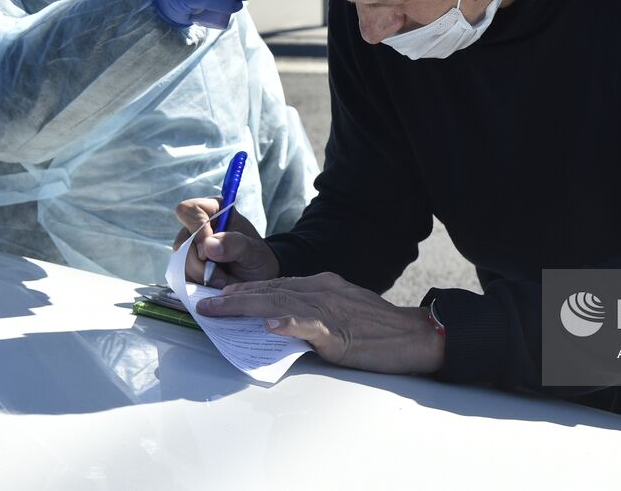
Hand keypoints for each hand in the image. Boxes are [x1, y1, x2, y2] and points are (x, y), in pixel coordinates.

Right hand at [174, 196, 280, 286]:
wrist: (256, 279)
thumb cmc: (256, 258)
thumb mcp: (254, 250)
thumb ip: (235, 244)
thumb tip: (208, 244)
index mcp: (214, 211)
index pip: (190, 210)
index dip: (197, 230)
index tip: (208, 252)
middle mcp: (197, 227)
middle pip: (182, 242)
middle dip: (199, 264)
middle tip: (221, 275)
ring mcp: (189, 248)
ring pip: (179, 263)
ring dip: (200, 276)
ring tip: (223, 280)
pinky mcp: (185, 267)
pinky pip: (180, 277)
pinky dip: (197, 285)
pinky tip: (213, 285)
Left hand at [196, 274, 446, 375]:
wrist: (415, 335)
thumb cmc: (379, 328)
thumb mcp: (342, 310)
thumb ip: (312, 313)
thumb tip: (281, 321)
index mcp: (322, 285)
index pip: (276, 285)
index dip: (245, 290)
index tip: (220, 296)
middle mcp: (322, 290)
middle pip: (271, 290)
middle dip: (235, 296)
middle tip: (206, 302)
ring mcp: (330, 309)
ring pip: (281, 302)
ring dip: (247, 305)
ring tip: (221, 308)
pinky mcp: (339, 331)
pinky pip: (310, 325)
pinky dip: (289, 323)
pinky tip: (271, 324)